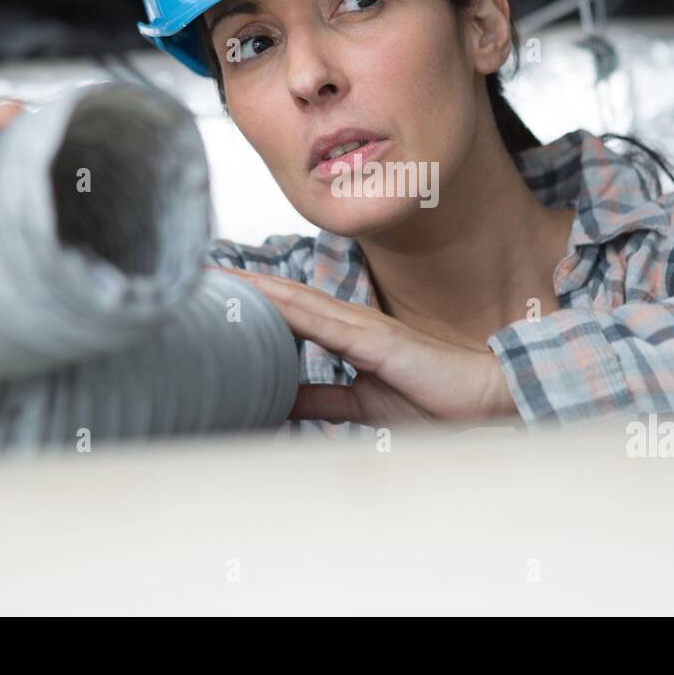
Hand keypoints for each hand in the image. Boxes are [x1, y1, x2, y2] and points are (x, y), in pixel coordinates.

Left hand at [210, 266, 519, 426]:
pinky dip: (292, 309)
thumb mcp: (359, 404)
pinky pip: (327, 322)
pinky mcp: (376, 340)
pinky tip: (265, 300)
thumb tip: (279, 399)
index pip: (283, 312)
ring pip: (295, 301)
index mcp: (343, 336)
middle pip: (280, 297)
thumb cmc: (431, 398)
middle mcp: (347, 323)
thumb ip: (321, 399)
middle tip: (190, 270)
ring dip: (253, 288)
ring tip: (211, 276)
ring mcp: (361, 327)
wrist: (483, 398)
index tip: (204, 290)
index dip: (245, 299)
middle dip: (237, 285)